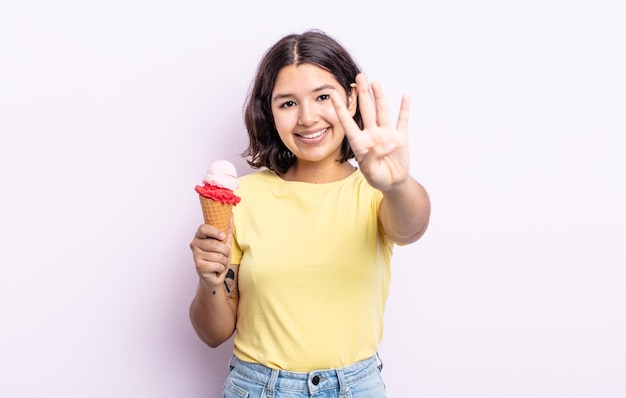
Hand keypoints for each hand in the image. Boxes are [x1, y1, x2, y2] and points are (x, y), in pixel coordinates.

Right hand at [189, 216, 232, 289]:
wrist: (214, 276)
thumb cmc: (218, 257)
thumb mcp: (224, 242)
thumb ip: (227, 228)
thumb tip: (231, 214)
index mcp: (200, 236)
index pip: (203, 228)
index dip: (214, 231)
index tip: (223, 236)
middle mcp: (194, 244)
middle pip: (214, 244)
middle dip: (225, 251)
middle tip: (224, 254)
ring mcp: (195, 256)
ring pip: (217, 256)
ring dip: (224, 261)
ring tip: (220, 262)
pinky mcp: (199, 267)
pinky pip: (217, 265)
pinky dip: (221, 268)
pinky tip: (217, 269)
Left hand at [331, 73, 409, 192]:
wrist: (393, 183)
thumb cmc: (378, 178)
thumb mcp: (371, 172)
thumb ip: (373, 158)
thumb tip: (384, 144)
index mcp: (360, 143)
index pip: (348, 123)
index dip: (340, 109)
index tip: (332, 94)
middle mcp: (372, 135)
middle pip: (366, 110)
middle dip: (362, 94)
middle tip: (359, 77)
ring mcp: (386, 134)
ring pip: (381, 111)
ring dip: (379, 97)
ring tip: (375, 82)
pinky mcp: (400, 137)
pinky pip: (402, 120)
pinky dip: (404, 108)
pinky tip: (405, 96)